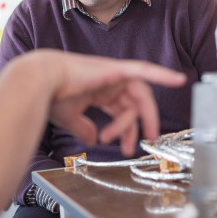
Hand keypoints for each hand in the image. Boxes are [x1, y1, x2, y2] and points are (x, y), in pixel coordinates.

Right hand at [34, 50, 186, 155]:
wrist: (38, 82)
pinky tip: (178, 80)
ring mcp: (113, 73)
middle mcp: (108, 81)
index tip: (126, 148)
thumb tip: (92, 140)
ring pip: (138, 97)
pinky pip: (143, 70)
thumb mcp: (70, 118)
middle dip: (141, 124)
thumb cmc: (49, 97)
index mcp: (98, 90)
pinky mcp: (115, 69)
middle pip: (134, 103)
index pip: (121, 109)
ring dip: (145, 117)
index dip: (126, 129)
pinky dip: (161, 74)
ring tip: (143, 137)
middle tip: (147, 143)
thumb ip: (83, 128)